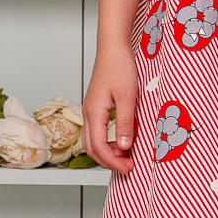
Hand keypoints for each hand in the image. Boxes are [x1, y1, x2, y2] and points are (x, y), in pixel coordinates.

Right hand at [83, 48, 137, 172]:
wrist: (113, 49)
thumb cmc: (120, 68)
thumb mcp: (128, 97)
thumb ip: (125, 123)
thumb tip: (125, 147)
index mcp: (94, 113)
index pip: (99, 147)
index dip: (113, 161)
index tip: (128, 168)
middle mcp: (88, 114)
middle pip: (92, 148)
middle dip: (109, 161)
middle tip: (128, 168)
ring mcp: (90, 111)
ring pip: (93, 141)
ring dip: (108, 152)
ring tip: (127, 157)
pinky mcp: (96, 107)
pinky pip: (98, 131)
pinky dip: (108, 142)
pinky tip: (123, 141)